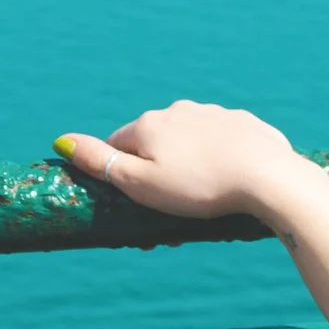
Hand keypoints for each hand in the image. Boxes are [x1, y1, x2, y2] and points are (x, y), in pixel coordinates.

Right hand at [54, 101, 302, 227]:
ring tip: (203, 204)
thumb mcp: (140, 183)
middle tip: (172, 217)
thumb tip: (61, 140)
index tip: (136, 207)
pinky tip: (230, 185)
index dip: (121, 177)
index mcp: (149, 125)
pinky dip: (219, 163)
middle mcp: (179, 111)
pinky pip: (222, 145)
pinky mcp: (244, 125)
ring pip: (190, 145)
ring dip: (189, 170)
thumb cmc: (199, 187)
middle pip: (156, 146)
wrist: (267, 177)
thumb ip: (100, 162)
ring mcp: (214, 115)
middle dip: (158, 177)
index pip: (118, 146)